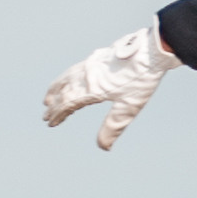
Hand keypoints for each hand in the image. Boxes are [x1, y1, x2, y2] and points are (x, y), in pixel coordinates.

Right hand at [42, 20, 179, 151]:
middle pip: (64, 91)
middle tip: (45, 116)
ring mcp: (91, 64)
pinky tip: (69, 79)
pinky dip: (65, 77)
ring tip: (48, 97)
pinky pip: (74, 69)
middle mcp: (86, 75)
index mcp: (92, 88)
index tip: (51, 123)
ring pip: (66, 77)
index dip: (58, 114)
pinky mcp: (97, 57)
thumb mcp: (129, 107)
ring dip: (55, 89)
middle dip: (53, 105)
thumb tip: (103, 147)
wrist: (150, 50)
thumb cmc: (141, 79)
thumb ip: (113, 127)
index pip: (68, 103)